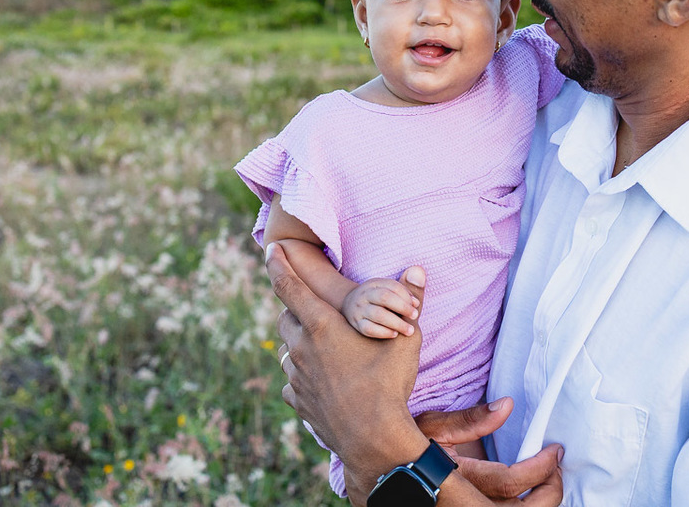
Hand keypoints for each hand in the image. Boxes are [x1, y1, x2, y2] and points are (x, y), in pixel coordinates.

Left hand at [268, 243, 427, 484]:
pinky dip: (302, 373)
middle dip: (297, 308)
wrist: (373, 440)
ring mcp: (295, 377)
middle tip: (314, 307)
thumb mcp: (406, 338)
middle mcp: (300, 348)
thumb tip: (417, 270)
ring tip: (321, 345)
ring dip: (298, 342)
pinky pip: (292, 380)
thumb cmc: (388, 384)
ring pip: (287, 349)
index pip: (288, 285)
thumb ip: (410, 301)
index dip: (278, 263)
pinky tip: (321, 378)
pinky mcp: (297, 400)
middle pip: (286, 317)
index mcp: (321, 326)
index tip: (271, 248)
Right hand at [343, 277, 420, 337]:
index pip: (392, 286)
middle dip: (403, 307)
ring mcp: (359, 310)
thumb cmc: (377, 301)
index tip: (416, 305)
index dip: (406, 295)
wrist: (348, 307)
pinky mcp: (356, 325)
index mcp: (374, 284)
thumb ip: (406, 289)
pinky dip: (384, 332)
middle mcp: (365, 295)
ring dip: (397, 323)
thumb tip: (419, 284)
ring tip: (410, 330)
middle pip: (384, 298)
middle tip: (415, 316)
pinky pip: (369, 329)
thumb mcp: (388, 290)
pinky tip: (395, 335)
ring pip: (378, 314)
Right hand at [418, 398, 564, 503]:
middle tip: (558, 469)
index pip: (509, 483)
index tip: (554, 451)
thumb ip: (470, 420)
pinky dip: (524, 505)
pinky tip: (534, 491)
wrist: (386, 473)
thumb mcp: (432, 427)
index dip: (539, 469)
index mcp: (456, 483)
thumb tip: (507, 405)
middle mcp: (464, 504)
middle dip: (549, 493)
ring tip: (550, 479)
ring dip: (541, 502)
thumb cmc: (405, 448)